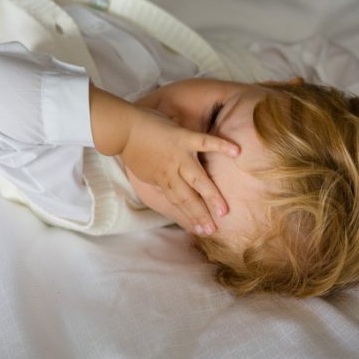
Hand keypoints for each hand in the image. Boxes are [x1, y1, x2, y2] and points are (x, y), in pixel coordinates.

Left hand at [122, 107, 239, 234]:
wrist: (122, 128)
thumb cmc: (131, 146)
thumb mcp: (143, 169)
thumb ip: (157, 178)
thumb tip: (166, 187)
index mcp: (162, 180)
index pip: (178, 202)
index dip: (189, 216)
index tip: (200, 229)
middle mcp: (171, 172)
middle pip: (188, 198)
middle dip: (201, 214)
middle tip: (213, 230)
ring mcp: (179, 155)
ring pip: (198, 180)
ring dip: (211, 196)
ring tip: (224, 210)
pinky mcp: (183, 138)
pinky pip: (204, 142)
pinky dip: (220, 145)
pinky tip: (236, 152)